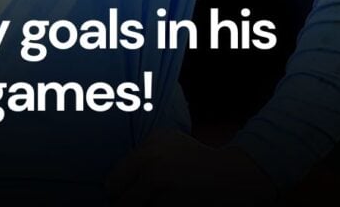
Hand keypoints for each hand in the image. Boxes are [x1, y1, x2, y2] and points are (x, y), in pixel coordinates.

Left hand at [104, 130, 279, 205]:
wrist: (230, 176)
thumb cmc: (192, 154)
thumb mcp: (163, 140)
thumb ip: (138, 152)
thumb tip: (110, 178)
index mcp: (146, 154)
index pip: (112, 185)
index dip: (115, 191)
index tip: (120, 193)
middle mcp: (154, 175)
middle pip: (121, 204)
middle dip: (125, 204)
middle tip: (135, 200)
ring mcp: (167, 197)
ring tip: (153, 200)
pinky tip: (165, 204)